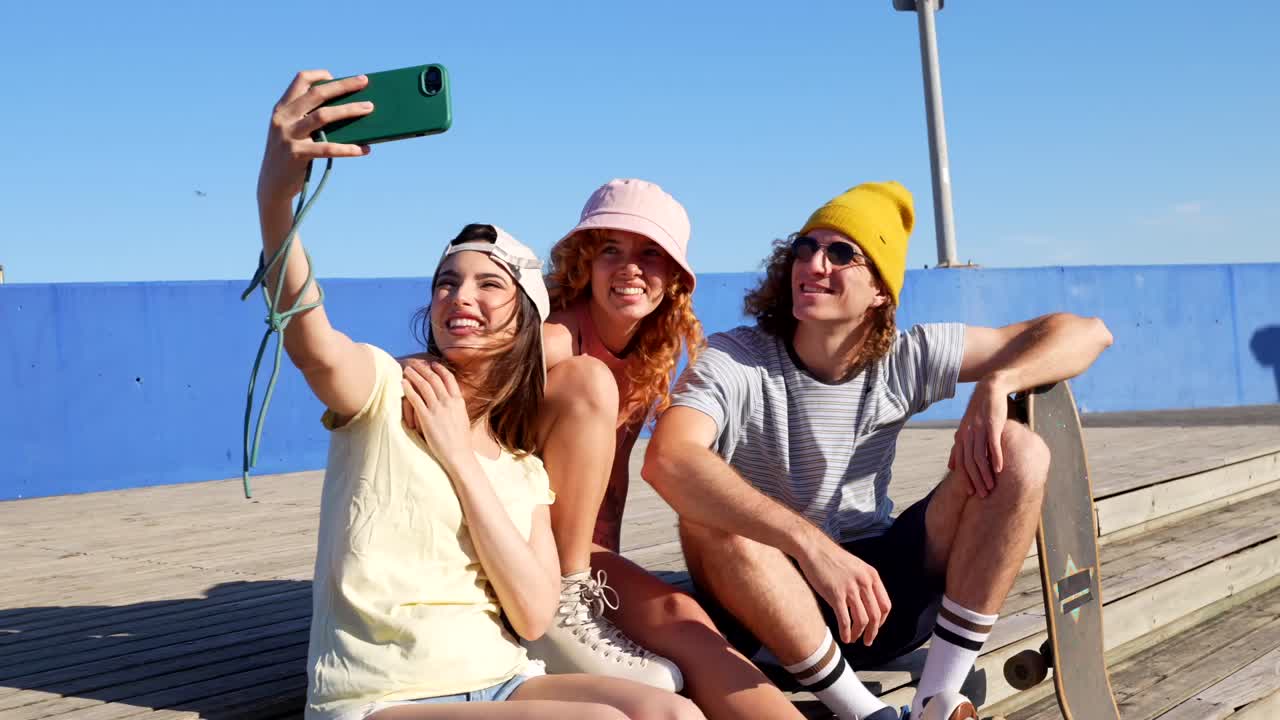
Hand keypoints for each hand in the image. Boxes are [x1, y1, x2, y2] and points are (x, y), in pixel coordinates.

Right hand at [257, 70, 373, 204]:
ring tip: (369, 108)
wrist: (272, 186)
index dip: (320, 75)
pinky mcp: (296, 155)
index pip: (300, 80)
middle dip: (343, 86)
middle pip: (317, 94)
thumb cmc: (291, 156)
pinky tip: (364, 149)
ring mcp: (289, 136)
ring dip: (349, 110)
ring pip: (323, 116)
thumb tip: (348, 111)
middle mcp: (283, 118)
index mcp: (282, 108)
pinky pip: (327, 148)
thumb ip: (309, 120)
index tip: (337, 77)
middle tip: (364, 81)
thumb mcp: (293, 133)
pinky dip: (348, 148)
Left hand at [401, 361, 473, 473]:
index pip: (449, 379)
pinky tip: (403, 383)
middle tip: (415, 363)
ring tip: (407, 370)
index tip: (432, 364)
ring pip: (424, 385)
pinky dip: (409, 389)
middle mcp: (448, 402)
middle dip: (423, 369)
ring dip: (415, 375)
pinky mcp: (427, 418)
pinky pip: (416, 399)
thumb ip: (455, 406)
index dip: (439, 369)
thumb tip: (452, 400)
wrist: (458, 454)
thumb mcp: (462, 418)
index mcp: (458, 401)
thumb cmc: (460, 440)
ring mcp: (437, 409)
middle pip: (434, 379)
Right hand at [796, 538, 891, 645]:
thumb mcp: (856, 567)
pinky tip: (844, 638)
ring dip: (859, 634)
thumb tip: (867, 604)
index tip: (874, 628)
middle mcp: (864, 582)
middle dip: (872, 632)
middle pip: (875, 615)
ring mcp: (850, 588)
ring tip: (853, 639)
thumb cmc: (832, 558)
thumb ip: (864, 583)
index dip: (882, 621)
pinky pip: (845, 620)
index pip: (885, 605)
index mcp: (872, 576)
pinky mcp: (835, 594)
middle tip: (867, 641)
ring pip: (862, 620)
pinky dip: (846, 632)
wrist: (813, 548)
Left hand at [948, 379, 1007, 497]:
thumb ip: (958, 448)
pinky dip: (995, 458)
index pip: (961, 463)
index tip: (970, 492)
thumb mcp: (965, 430)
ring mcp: (978, 431)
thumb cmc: (979, 413)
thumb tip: (951, 466)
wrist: (989, 391)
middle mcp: (967, 435)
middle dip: (975, 480)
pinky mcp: (991, 425)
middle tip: (983, 494)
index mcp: (961, 438)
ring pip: (979, 457)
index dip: (965, 478)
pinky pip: (992, 445)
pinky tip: (999, 469)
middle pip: (969, 463)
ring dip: (985, 473)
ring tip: (992, 486)